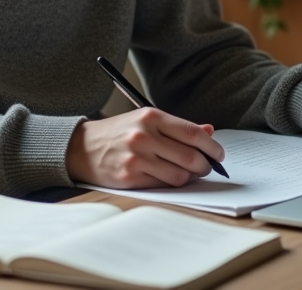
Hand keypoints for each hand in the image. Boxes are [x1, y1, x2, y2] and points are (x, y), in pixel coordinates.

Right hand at [66, 107, 224, 187]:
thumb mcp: (146, 120)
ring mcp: (136, 157)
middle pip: (190, 156)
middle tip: (207, 168)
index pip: (192, 133)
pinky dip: (172, 184)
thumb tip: (209, 132)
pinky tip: (169, 177)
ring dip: (190, 177)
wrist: (82, 147)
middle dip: (205, 166)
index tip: (219, 154)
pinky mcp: (130, 177)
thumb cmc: (119, 133)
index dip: (212, 146)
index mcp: (151, 117)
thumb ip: (178, 127)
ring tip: (188, 173)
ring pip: (180, 175)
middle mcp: (144, 135)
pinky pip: (163, 185)